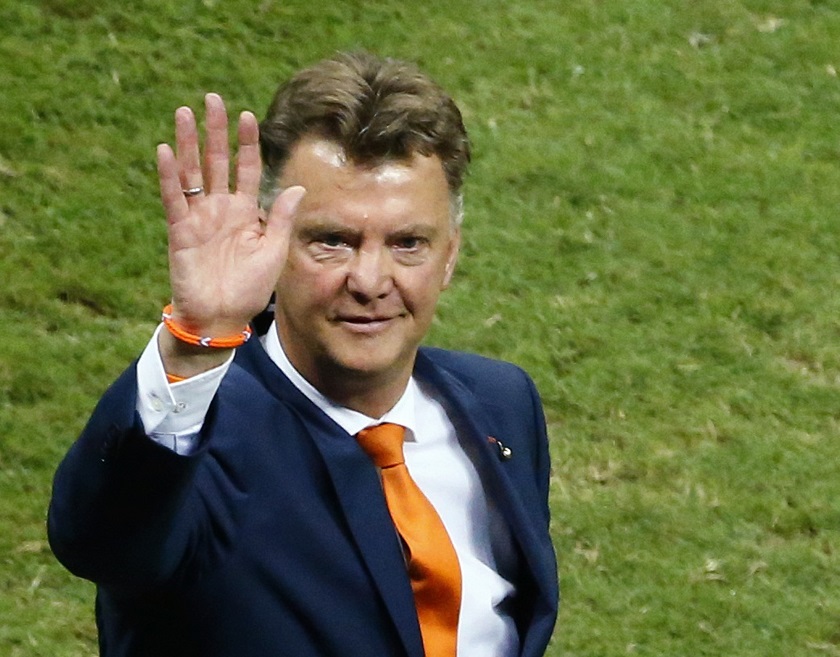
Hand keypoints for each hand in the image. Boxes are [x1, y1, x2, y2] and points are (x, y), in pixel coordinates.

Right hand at [156, 93, 304, 337]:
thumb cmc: (250, 288)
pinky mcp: (180, 231)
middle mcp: (221, 209)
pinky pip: (174, 198)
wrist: (222, 318)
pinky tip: (165, 150)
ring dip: (187, 143)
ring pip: (192, 172)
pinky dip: (169, 176)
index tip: (249, 117)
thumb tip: (298, 185)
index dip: (247, 144)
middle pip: (217, 161)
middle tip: (212, 99)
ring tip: (184, 112)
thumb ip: (281, 217)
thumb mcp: (273, 251)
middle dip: (215, 131)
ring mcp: (199, 218)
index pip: (246, 169)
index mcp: (245, 212)